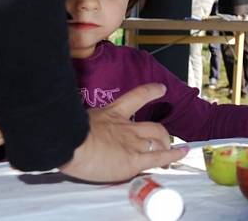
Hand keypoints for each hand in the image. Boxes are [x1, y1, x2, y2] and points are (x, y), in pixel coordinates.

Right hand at [59, 83, 186, 182]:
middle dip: (162, 134)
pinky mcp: (134, 160)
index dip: (150, 92)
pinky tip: (182, 153)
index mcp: (112, 114)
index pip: (136, 98)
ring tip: (172, 153)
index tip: (161, 88)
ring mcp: (133, 143)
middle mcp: (127, 128)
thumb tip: (75, 135)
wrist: (69, 142)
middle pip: (154, 127)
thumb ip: (85, 127)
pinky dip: (173, 155)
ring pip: (159, 142)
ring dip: (167, 147)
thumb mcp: (77, 121)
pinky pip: (160, 157)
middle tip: (164, 141)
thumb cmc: (66, 133)